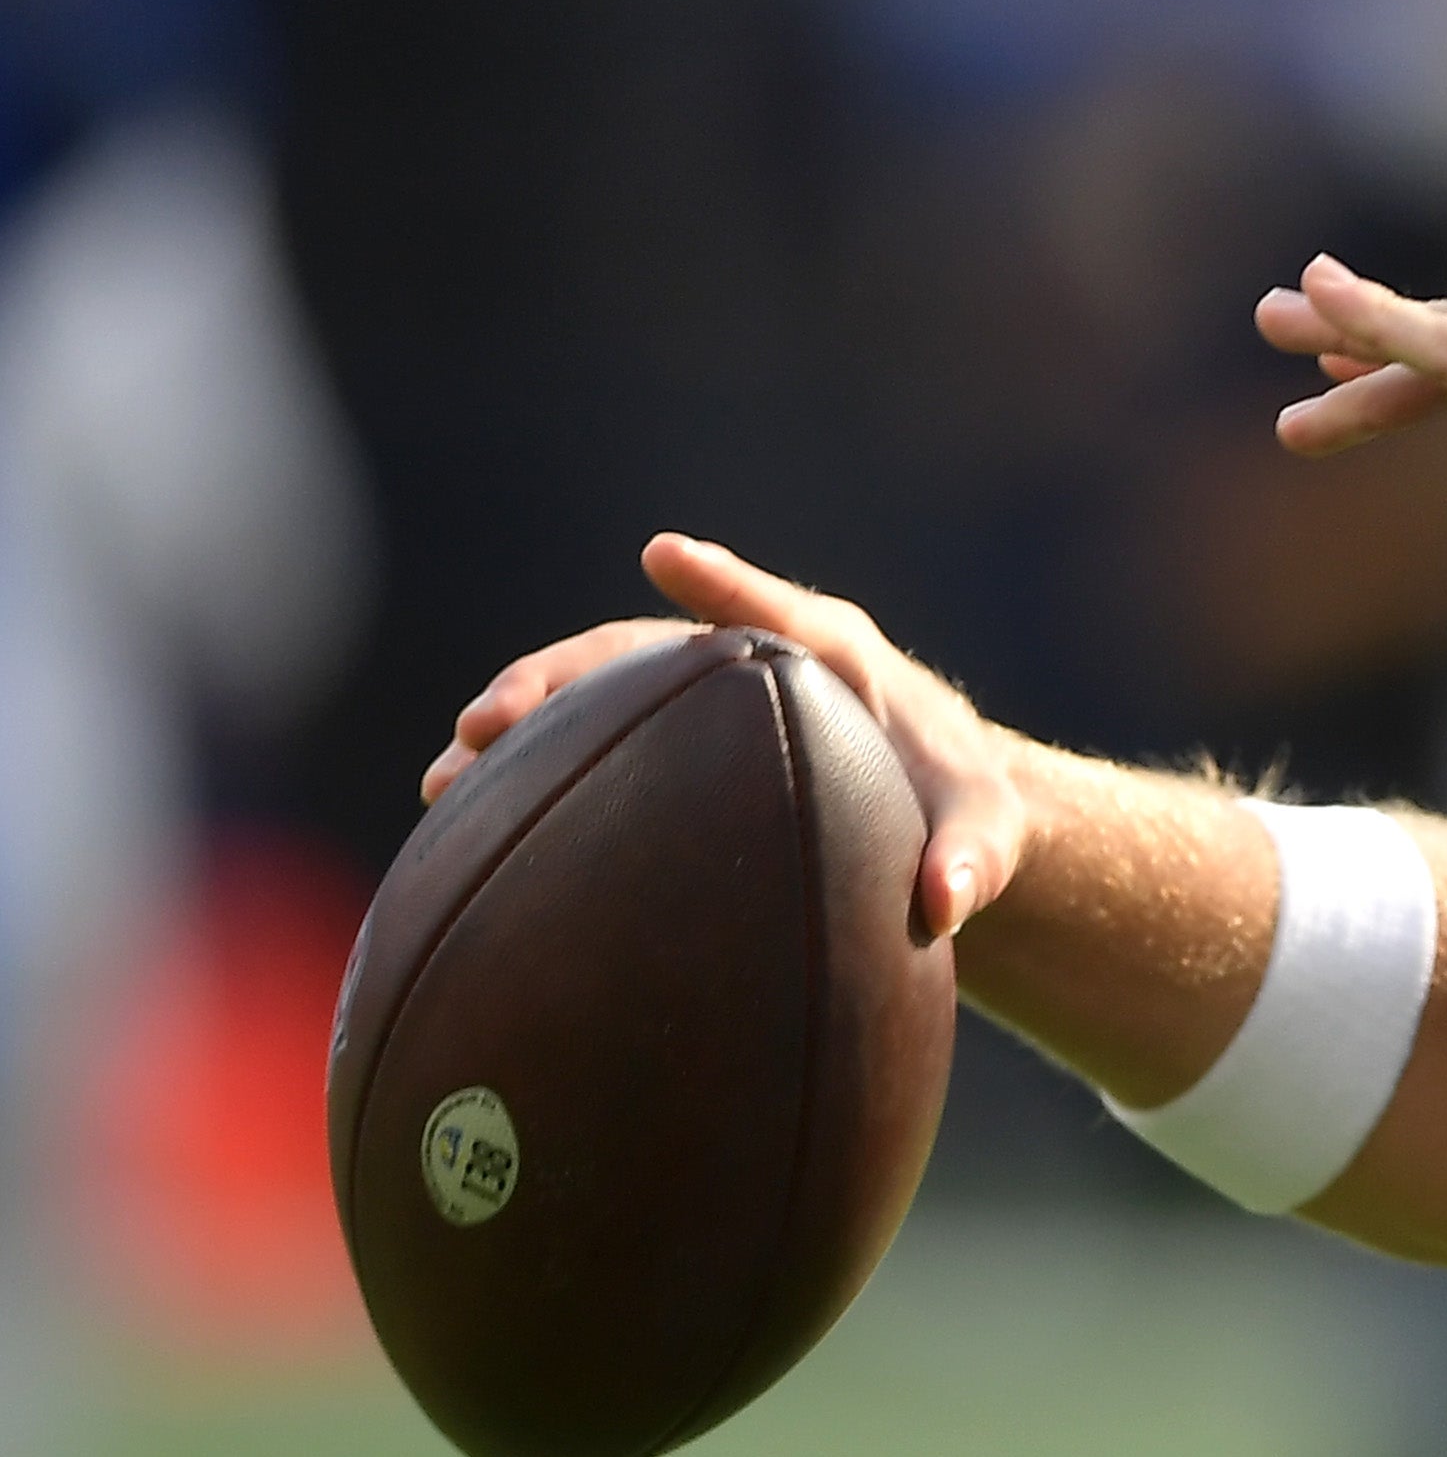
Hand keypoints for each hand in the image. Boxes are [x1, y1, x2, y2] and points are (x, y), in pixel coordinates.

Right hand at [419, 535, 1030, 939]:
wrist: (936, 809)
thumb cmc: (966, 807)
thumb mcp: (989, 834)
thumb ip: (978, 860)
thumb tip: (947, 903)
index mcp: (839, 660)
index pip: (775, 612)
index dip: (723, 583)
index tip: (667, 554)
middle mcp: (753, 666)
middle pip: (645, 652)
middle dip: (561, 676)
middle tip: (488, 719)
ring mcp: (701, 702)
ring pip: (598, 695)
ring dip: (521, 723)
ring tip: (447, 778)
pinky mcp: (673, 743)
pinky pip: (594, 742)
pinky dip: (532, 770)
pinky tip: (464, 821)